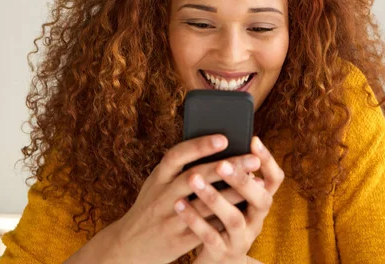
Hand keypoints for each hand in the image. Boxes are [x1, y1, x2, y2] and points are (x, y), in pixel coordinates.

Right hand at [108, 134, 262, 263]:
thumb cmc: (152, 207)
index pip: (177, 155)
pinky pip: (205, 227)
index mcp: (157, 178)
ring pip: (204, 203)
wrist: (129, 246)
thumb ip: (179, 169)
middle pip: (196, 176)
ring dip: (232, 192)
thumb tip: (216, 148)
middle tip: (253, 159)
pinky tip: (244, 209)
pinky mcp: (178, 240)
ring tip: (256, 182)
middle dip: (226, 166)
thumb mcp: (157, 184)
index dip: (199, 146)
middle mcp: (162, 196)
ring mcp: (170, 219)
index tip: (224, 138)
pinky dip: (225, 216)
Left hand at [174, 136, 283, 263]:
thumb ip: (232, 176)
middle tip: (223, 164)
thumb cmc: (223, 219)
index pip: (275, 179)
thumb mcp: (234, 199)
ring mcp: (241, 239)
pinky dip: (194, 219)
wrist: (217, 260)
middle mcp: (257, 220)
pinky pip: (209, 236)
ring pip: (233, 219)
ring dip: (215, 198)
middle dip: (242, 180)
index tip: (253, 140)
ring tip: (194, 179)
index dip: (268, 160)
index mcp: (260, 202)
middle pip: (260, 199)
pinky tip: (179, 204)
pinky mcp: (222, 253)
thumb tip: (219, 139)